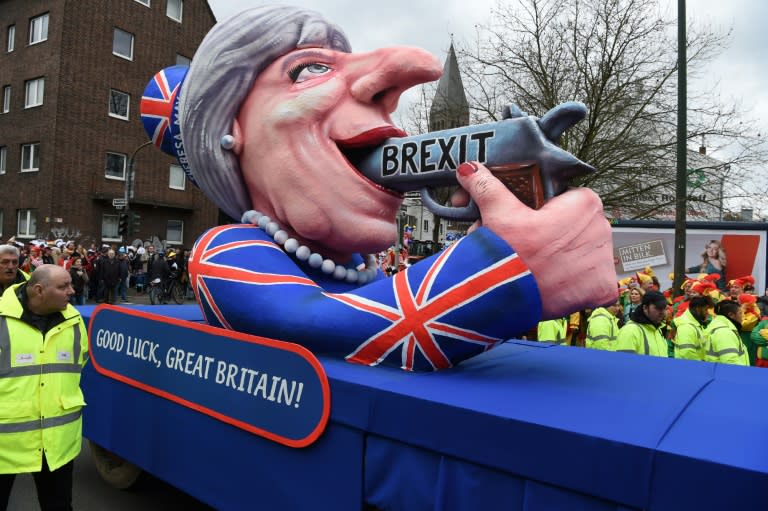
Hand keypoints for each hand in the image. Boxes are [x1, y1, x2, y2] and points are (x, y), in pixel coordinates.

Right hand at [454, 161, 616, 318]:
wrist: (506, 297)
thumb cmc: (509, 256)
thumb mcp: (498, 213)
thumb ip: (487, 186)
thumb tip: (470, 170)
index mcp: (584, 203)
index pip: (568, 199)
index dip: (545, 210)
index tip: (530, 220)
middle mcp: (602, 229)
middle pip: (574, 225)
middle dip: (551, 233)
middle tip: (527, 243)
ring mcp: (604, 260)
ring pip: (581, 252)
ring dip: (562, 256)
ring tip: (535, 263)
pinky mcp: (601, 287)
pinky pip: (592, 281)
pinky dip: (576, 283)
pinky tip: (555, 281)